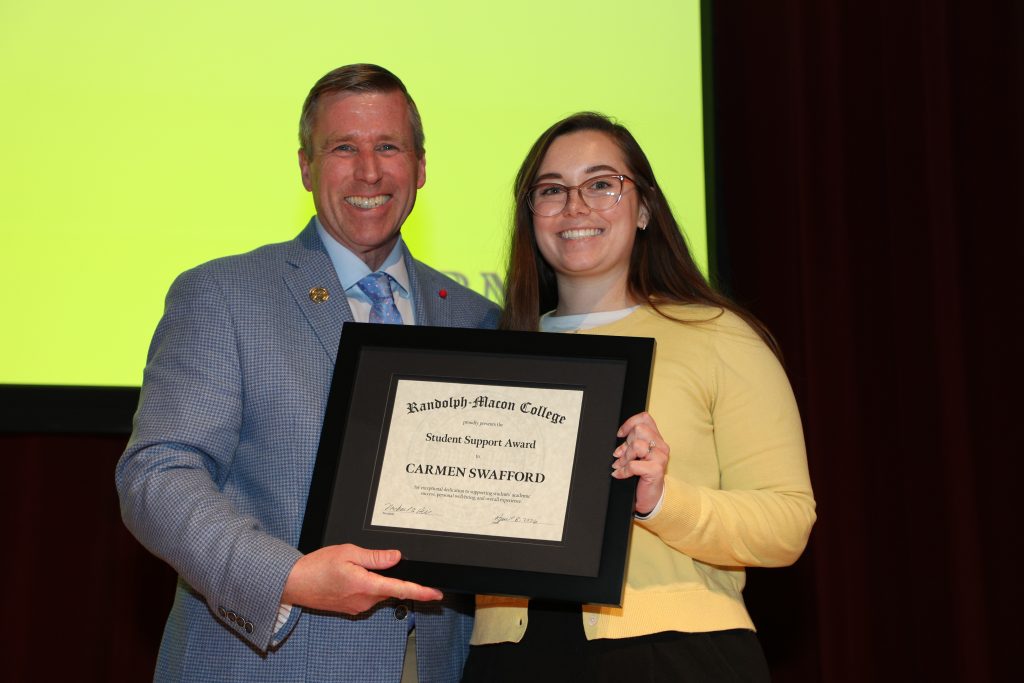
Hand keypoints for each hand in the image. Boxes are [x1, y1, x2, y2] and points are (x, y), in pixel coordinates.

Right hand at [281, 543, 442, 614]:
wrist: (295, 583)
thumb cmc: (318, 567)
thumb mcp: (348, 552)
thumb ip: (375, 557)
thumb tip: (396, 557)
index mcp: (365, 585)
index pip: (400, 589)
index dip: (421, 591)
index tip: (436, 594)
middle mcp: (364, 600)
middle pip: (389, 588)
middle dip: (386, 575)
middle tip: (365, 562)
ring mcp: (358, 606)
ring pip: (378, 591)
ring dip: (374, 579)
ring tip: (351, 567)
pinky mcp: (352, 608)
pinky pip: (368, 596)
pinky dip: (365, 585)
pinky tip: (348, 577)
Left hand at [612, 412, 668, 514]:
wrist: (650, 498)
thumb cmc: (643, 477)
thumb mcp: (638, 456)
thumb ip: (632, 444)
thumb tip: (620, 438)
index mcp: (657, 439)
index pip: (645, 418)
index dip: (630, 423)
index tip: (620, 434)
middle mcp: (661, 446)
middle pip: (639, 430)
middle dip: (626, 443)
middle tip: (622, 456)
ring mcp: (660, 457)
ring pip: (636, 445)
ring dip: (624, 457)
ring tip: (621, 465)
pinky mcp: (656, 470)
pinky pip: (633, 464)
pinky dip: (623, 470)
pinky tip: (620, 474)